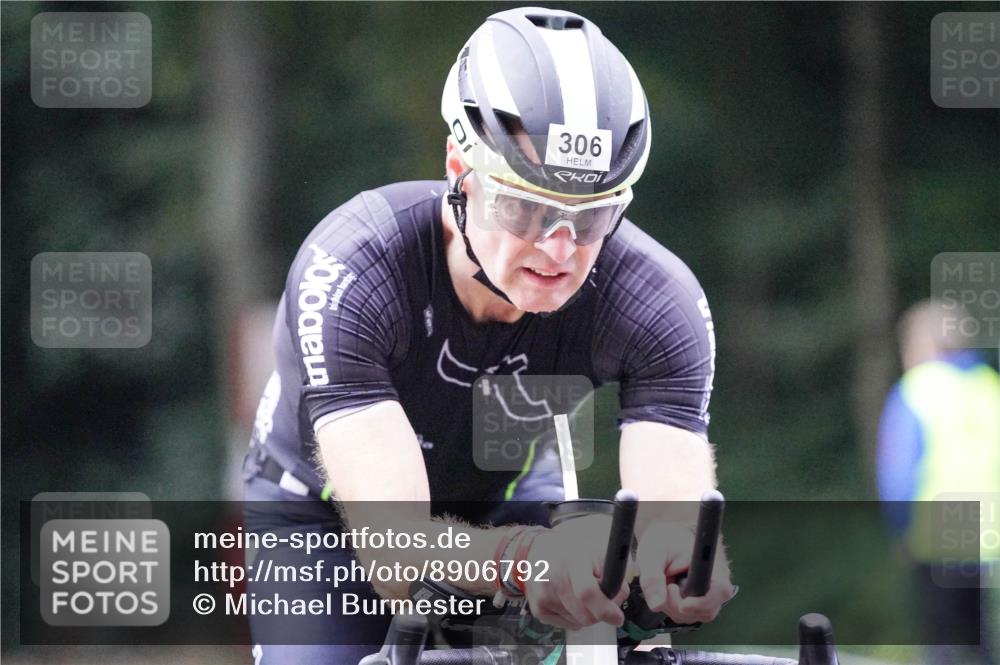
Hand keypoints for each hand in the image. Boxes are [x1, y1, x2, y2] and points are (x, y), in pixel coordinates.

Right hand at [522, 514, 629, 630]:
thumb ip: (613, 575)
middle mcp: (553, 578)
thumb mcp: (596, 552)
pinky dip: (574, 616)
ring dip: (587, 613)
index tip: (617, 617)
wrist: (537, 551)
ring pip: (579, 623)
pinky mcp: (538, 609)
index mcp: (571, 560)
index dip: (605, 609)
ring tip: (581, 593)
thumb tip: (619, 600)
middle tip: (602, 599)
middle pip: (585, 615)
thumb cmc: (572, 552)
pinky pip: (568, 625)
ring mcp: (543, 596)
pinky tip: (570, 598)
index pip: (587, 592)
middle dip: (600, 613)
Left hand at [636, 521, 735, 623]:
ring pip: (694, 616)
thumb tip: (656, 605)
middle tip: (666, 586)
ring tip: (664, 585)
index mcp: (712, 566)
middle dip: (680, 606)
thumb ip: (652, 578)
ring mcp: (707, 596)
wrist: (664, 539)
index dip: (703, 602)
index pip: (720, 591)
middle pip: (706, 611)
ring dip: (673, 607)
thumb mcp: (652, 554)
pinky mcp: (696, 604)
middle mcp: (715, 583)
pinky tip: (666, 592)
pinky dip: (672, 608)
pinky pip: (686, 616)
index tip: (683, 604)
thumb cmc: (663, 541)